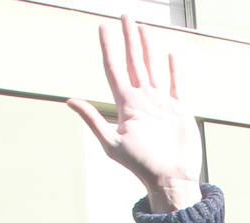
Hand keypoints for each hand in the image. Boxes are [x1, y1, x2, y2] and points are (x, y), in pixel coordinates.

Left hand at [67, 16, 201, 212]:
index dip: (108, 48)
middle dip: (129, 38)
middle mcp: (143, 101)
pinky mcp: (180, 111)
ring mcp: (162, 104)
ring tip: (143, 28)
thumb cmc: (141, 166)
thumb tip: (69, 100)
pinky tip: (171, 56)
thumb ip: (93, 119)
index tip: (102, 28)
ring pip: (153, 68)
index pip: (115, 69)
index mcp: (126, 105)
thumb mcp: (112, 143)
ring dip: (148, 48)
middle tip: (125, 15)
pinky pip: (177, 84)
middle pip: (134, 62)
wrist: (170, 179)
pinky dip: (174, 70)